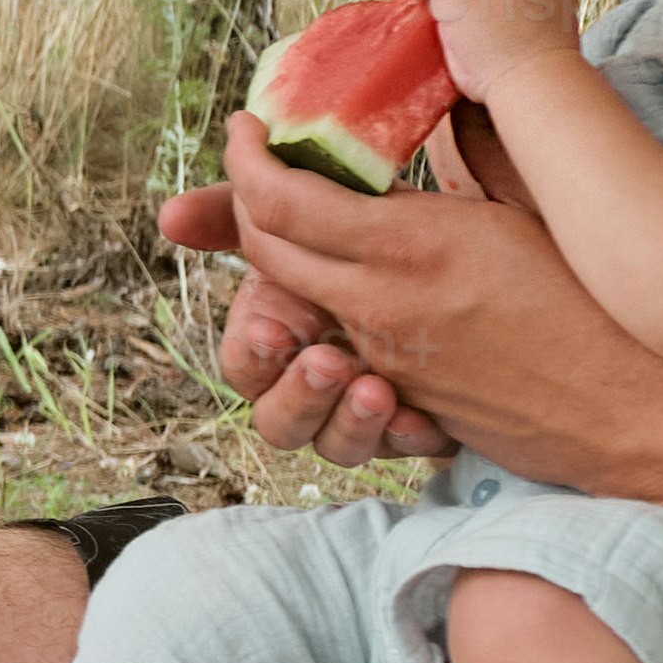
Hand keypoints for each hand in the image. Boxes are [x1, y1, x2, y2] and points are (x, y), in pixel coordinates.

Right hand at [156, 163, 450, 463]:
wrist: (492, 264)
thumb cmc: (391, 231)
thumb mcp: (327, 210)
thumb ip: (246, 211)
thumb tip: (170, 217)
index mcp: (284, 328)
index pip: (245, 364)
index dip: (252, 356)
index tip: (269, 332)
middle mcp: (315, 374)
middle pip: (277, 419)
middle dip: (298, 397)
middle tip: (328, 361)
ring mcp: (362, 406)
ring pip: (332, 447)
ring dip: (347, 424)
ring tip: (377, 390)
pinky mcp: (417, 424)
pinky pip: (402, 452)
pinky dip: (406, 437)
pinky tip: (426, 417)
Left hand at [207, 117, 662, 498]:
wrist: (641, 413)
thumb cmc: (607, 302)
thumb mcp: (539, 207)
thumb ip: (485, 146)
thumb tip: (453, 89)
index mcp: (415, 243)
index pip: (280, 198)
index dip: (244, 158)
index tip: (244, 126)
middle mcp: (383, 302)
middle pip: (264, 249)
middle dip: (243, 199)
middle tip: (258, 161)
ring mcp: (387, 354)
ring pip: (292, 298)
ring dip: (275, 254)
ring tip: (295, 212)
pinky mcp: (402, 391)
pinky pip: (335, 338)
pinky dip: (321, 300)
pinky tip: (345, 270)